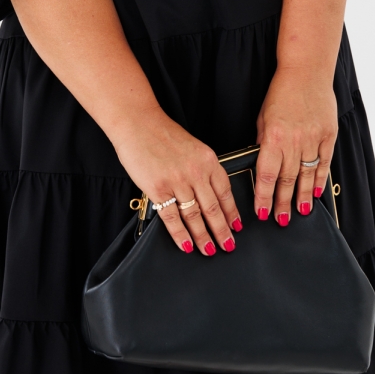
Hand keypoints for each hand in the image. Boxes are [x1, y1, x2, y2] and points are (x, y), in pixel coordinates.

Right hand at [113, 109, 241, 254]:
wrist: (137, 123)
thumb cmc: (162, 133)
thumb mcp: (192, 147)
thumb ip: (202, 168)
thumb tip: (207, 194)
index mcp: (208, 160)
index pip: (225, 192)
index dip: (231, 212)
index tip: (236, 227)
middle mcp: (196, 171)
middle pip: (213, 208)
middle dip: (222, 230)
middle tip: (228, 246)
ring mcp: (177, 181)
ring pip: (195, 216)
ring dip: (204, 236)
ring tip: (209, 250)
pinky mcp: (157, 188)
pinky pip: (172, 217)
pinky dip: (180, 234)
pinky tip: (186, 245)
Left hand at [253, 67, 337, 224]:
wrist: (306, 72)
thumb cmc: (281, 92)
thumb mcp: (263, 117)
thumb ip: (263, 142)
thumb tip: (262, 164)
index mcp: (274, 137)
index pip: (267, 175)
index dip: (264, 196)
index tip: (262, 212)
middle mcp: (294, 141)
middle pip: (287, 180)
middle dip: (282, 203)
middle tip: (280, 220)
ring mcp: (314, 139)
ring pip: (306, 175)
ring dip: (302, 197)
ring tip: (299, 213)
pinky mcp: (328, 135)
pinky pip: (323, 163)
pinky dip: (319, 179)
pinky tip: (315, 192)